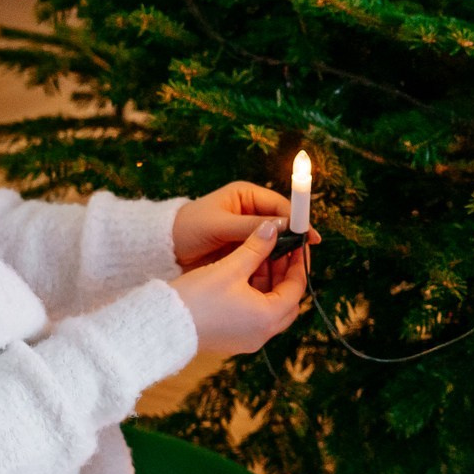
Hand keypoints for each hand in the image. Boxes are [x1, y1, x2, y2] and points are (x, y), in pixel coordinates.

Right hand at [168, 228, 309, 355]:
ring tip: (260, 256)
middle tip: (279, 249)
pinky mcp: (233, 339)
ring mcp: (248, 339)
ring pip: (271, 308)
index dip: (298, 262)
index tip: (296, 244)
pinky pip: (255, 315)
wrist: (162, 324)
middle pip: (287, 300)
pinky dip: (255, 295)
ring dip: (269, 283)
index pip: (296, 287)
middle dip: (284, 274)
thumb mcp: (230, 267)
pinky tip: (244, 273)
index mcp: (268, 318)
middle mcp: (262, 334)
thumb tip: (273, 228)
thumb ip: (256, 247)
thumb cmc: (197, 298)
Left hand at [173, 180, 315, 269]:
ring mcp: (247, 232)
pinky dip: (269, 266)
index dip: (296, 221)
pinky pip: (262, 256)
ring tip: (292, 271)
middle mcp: (250, 211)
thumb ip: (251, 226)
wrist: (164, 249)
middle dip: (292, 241)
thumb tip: (285, 226)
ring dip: (282, 256)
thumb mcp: (220, 225)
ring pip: (273, 243)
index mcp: (246, 195)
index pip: (280, 205)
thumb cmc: (188, 228)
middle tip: (304, 258)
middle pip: (281, 225)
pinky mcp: (242, 250)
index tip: (309, 236)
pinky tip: (276, 277)